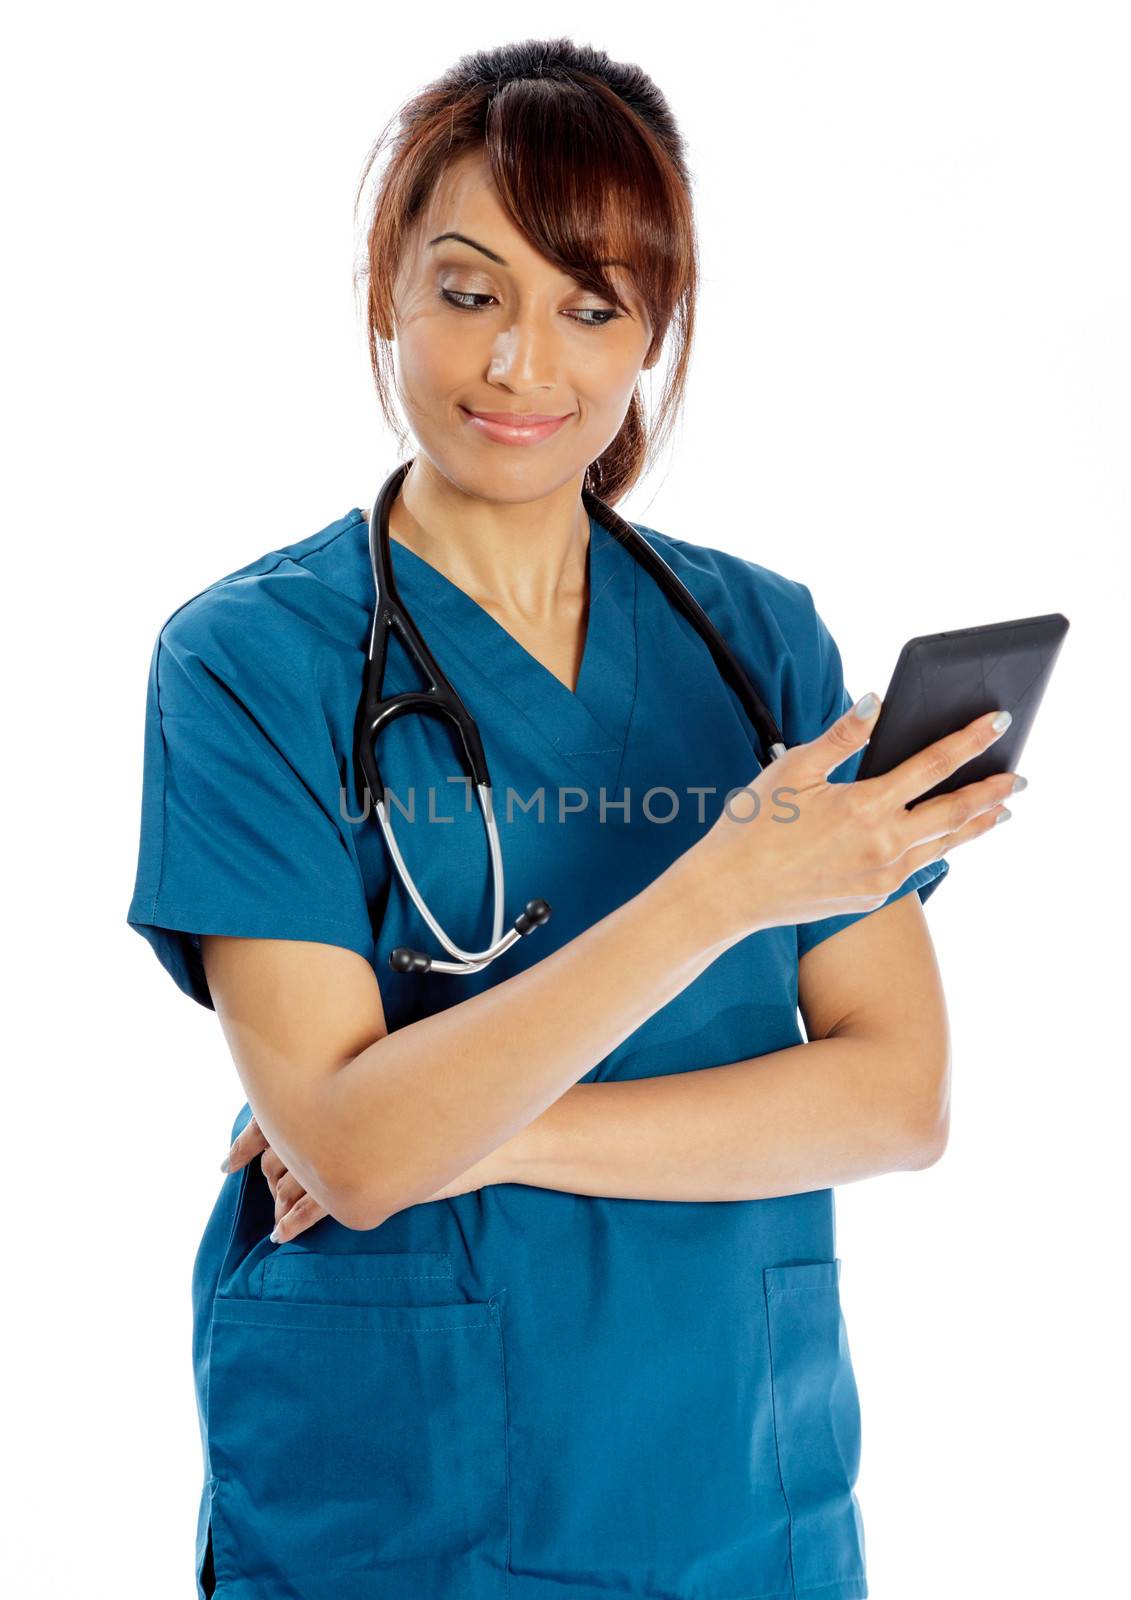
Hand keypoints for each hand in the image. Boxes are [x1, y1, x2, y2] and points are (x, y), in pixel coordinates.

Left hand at [220, 1116, 509, 1243]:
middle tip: (249, 1180)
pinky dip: (293, 1223)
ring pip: (292, 1183)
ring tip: (270, 1216)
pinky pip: (313, 1211)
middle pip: (279, 1153)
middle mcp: (334, 1124)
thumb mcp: (398, 1090)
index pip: (275, 1118)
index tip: (230, 1157)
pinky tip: (281, 1235)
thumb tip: (341, 1095)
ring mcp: (345, 1158)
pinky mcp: (359, 1190)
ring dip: (277, 1200)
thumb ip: (364, 1094)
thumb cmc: (448, 1103)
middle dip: (263, 1170)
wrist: (483, 1134)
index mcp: (338, 1096)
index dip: (248, 1140)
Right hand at [697, 697, 1020, 940]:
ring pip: (942, 845)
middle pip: (955, 812)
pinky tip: (938, 840)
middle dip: (992, 791)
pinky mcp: (871, 896)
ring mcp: (881, 876)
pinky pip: (913, 868)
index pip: (935, 764)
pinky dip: (934, 848)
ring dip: (974, 825)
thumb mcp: (793, 768)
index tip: (999, 722)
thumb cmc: (754, 824)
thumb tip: (876, 701)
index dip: (971, 740)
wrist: (730, 892)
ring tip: (997, 812)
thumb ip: (842, 735)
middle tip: (1019, 778)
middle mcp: (883, 844)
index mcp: (866, 805)